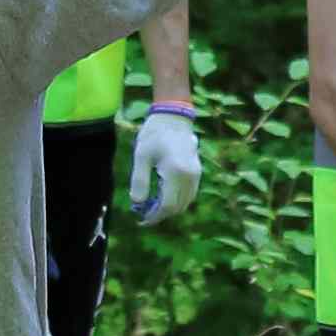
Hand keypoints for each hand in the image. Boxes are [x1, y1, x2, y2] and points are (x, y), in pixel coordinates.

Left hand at [123, 107, 202, 228]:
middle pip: (178, 207)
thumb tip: (138, 204)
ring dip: (170, 208)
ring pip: (186, 202)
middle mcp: (190, 176)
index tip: (142, 218)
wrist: (173, 117)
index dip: (155, 216)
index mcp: (176, 172)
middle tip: (145, 214)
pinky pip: (189, 193)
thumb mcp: (141, 156)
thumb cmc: (154, 134)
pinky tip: (164, 196)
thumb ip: (139, 181)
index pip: (168, 205)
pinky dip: (178, 199)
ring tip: (153, 206)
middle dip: (161, 214)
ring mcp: (196, 174)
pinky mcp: (197, 172)